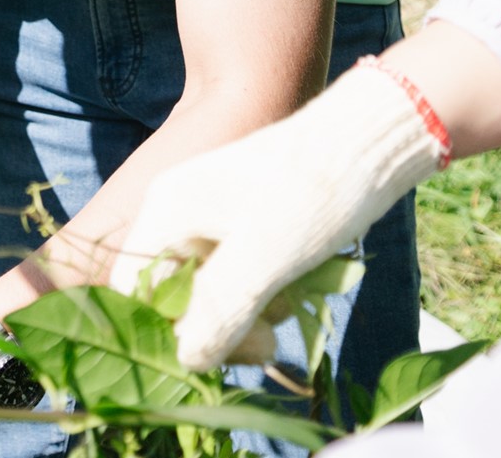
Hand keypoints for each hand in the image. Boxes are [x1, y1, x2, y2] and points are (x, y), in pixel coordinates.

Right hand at [111, 60, 447, 369]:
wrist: (367, 139)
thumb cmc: (312, 193)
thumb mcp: (264, 259)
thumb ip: (219, 311)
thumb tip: (186, 360)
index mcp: (166, 211)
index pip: (134, 287)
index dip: (164, 327)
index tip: (212, 350)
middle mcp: (178, 211)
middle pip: (173, 292)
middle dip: (215, 325)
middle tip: (266, 344)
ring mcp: (210, 216)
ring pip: (208, 288)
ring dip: (244, 312)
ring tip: (289, 308)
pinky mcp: (243, 222)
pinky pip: (234, 272)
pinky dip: (260, 291)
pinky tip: (294, 291)